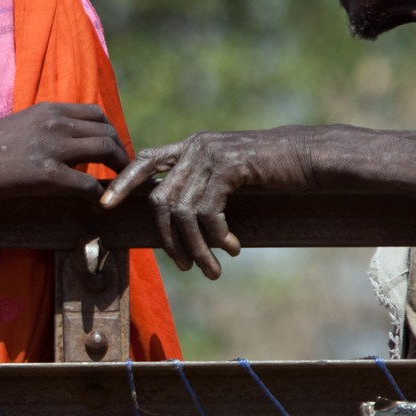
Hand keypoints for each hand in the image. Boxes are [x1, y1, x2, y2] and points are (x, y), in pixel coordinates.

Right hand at [0, 101, 130, 193]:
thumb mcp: (16, 128)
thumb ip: (42, 132)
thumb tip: (59, 148)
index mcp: (47, 110)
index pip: (96, 113)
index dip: (110, 132)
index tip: (109, 151)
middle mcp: (55, 123)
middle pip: (107, 131)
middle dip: (120, 153)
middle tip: (120, 174)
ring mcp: (52, 147)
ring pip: (106, 151)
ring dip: (118, 171)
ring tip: (116, 189)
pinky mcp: (45, 175)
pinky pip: (88, 184)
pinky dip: (99, 196)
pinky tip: (97, 207)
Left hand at [98, 129, 312, 278]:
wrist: (312, 157)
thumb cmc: (273, 172)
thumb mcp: (229, 175)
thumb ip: (201, 185)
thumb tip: (176, 217)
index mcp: (191, 146)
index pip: (144, 160)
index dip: (123, 183)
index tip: (104, 207)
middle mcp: (196, 146)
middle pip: (160, 199)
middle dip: (168, 239)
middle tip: (183, 266)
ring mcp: (212, 154)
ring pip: (185, 212)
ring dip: (197, 248)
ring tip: (213, 269)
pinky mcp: (230, 167)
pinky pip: (208, 211)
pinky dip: (218, 236)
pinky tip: (233, 248)